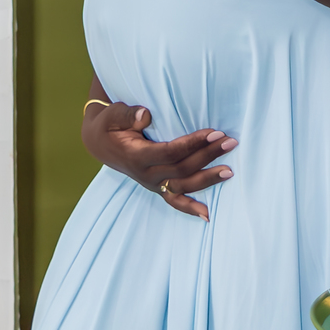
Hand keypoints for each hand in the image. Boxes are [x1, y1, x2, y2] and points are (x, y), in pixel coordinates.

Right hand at [82, 99, 236, 220]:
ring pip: (183, 186)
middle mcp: (146, 174)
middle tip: (230, 142)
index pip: (171, 152)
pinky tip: (207, 215)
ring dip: (207, 179)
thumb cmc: (110, 124)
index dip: (193, 143)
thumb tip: (144, 115)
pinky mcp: (156, 187)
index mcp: (137, 156)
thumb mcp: (114, 114)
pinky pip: (174, 201)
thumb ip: (128, 114)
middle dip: (208, 156)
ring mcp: (152, 184)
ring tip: (230, 171)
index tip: (214, 132)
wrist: (100, 142)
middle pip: (182, 169)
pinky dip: (190, 208)